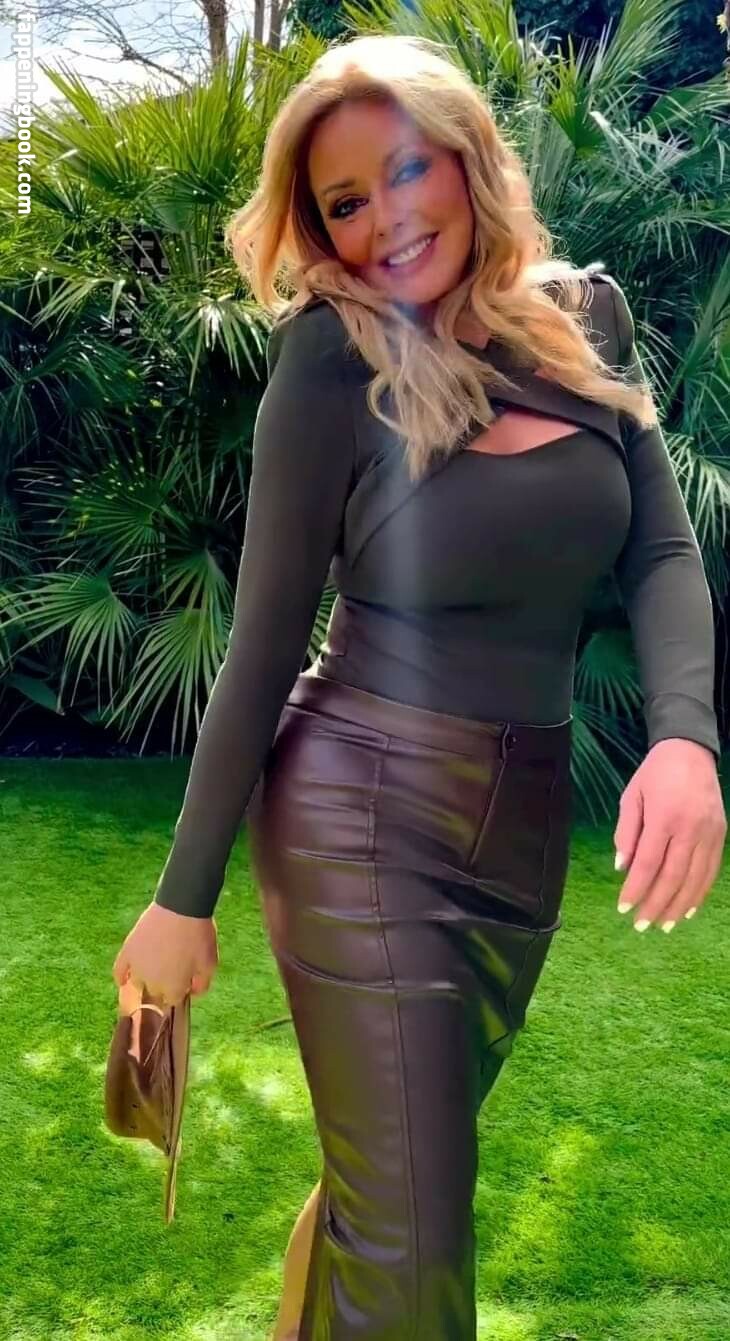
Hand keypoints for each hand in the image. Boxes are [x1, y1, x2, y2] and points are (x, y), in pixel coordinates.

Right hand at [112, 901, 218, 1012]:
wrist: (182, 906)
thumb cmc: (199, 935)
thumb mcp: (210, 963)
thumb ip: (202, 985)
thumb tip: (191, 993)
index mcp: (173, 988)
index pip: (173, 1001)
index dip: (180, 991)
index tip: (184, 980)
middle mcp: (152, 983)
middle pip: (156, 993)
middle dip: (164, 985)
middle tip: (173, 967)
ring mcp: (137, 968)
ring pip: (138, 983)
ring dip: (146, 979)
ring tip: (156, 965)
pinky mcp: (127, 951)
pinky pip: (119, 971)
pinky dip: (122, 976)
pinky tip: (124, 979)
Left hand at [613, 738, 725, 930]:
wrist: (690, 751)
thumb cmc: (655, 774)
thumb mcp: (632, 797)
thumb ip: (626, 832)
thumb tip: (622, 868)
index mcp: (663, 817)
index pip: (648, 863)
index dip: (636, 889)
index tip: (623, 908)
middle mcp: (690, 828)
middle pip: (673, 876)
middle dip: (656, 905)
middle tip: (642, 925)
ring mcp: (709, 832)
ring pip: (695, 878)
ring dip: (679, 906)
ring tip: (665, 926)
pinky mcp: (720, 834)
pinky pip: (710, 870)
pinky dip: (700, 893)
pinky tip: (688, 909)